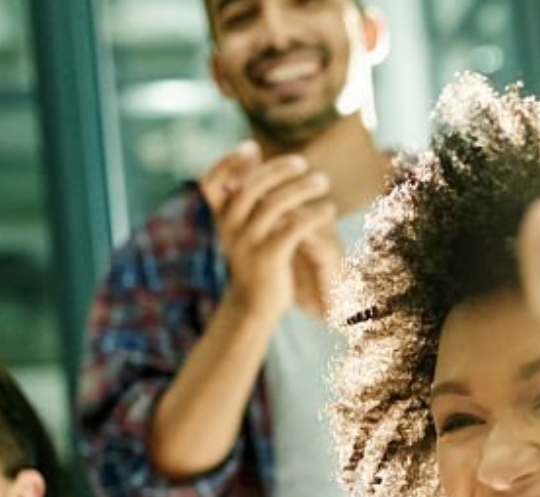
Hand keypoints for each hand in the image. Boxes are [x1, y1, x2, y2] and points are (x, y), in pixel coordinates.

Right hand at [204, 141, 338, 320]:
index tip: (252, 147)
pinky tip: (328, 209)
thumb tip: (252, 148)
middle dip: (278, 170)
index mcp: (221, 217)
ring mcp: (247, 243)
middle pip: (250, 187)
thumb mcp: (244, 222)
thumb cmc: (254, 256)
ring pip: (274, 205)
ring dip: (302, 188)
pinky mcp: (268, 259)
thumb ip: (247, 190)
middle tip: (304, 163)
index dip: (227, 162)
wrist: (254, 305)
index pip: (211, 182)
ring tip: (323, 181)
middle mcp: (229, 228)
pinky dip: (313, 215)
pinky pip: (293, 229)